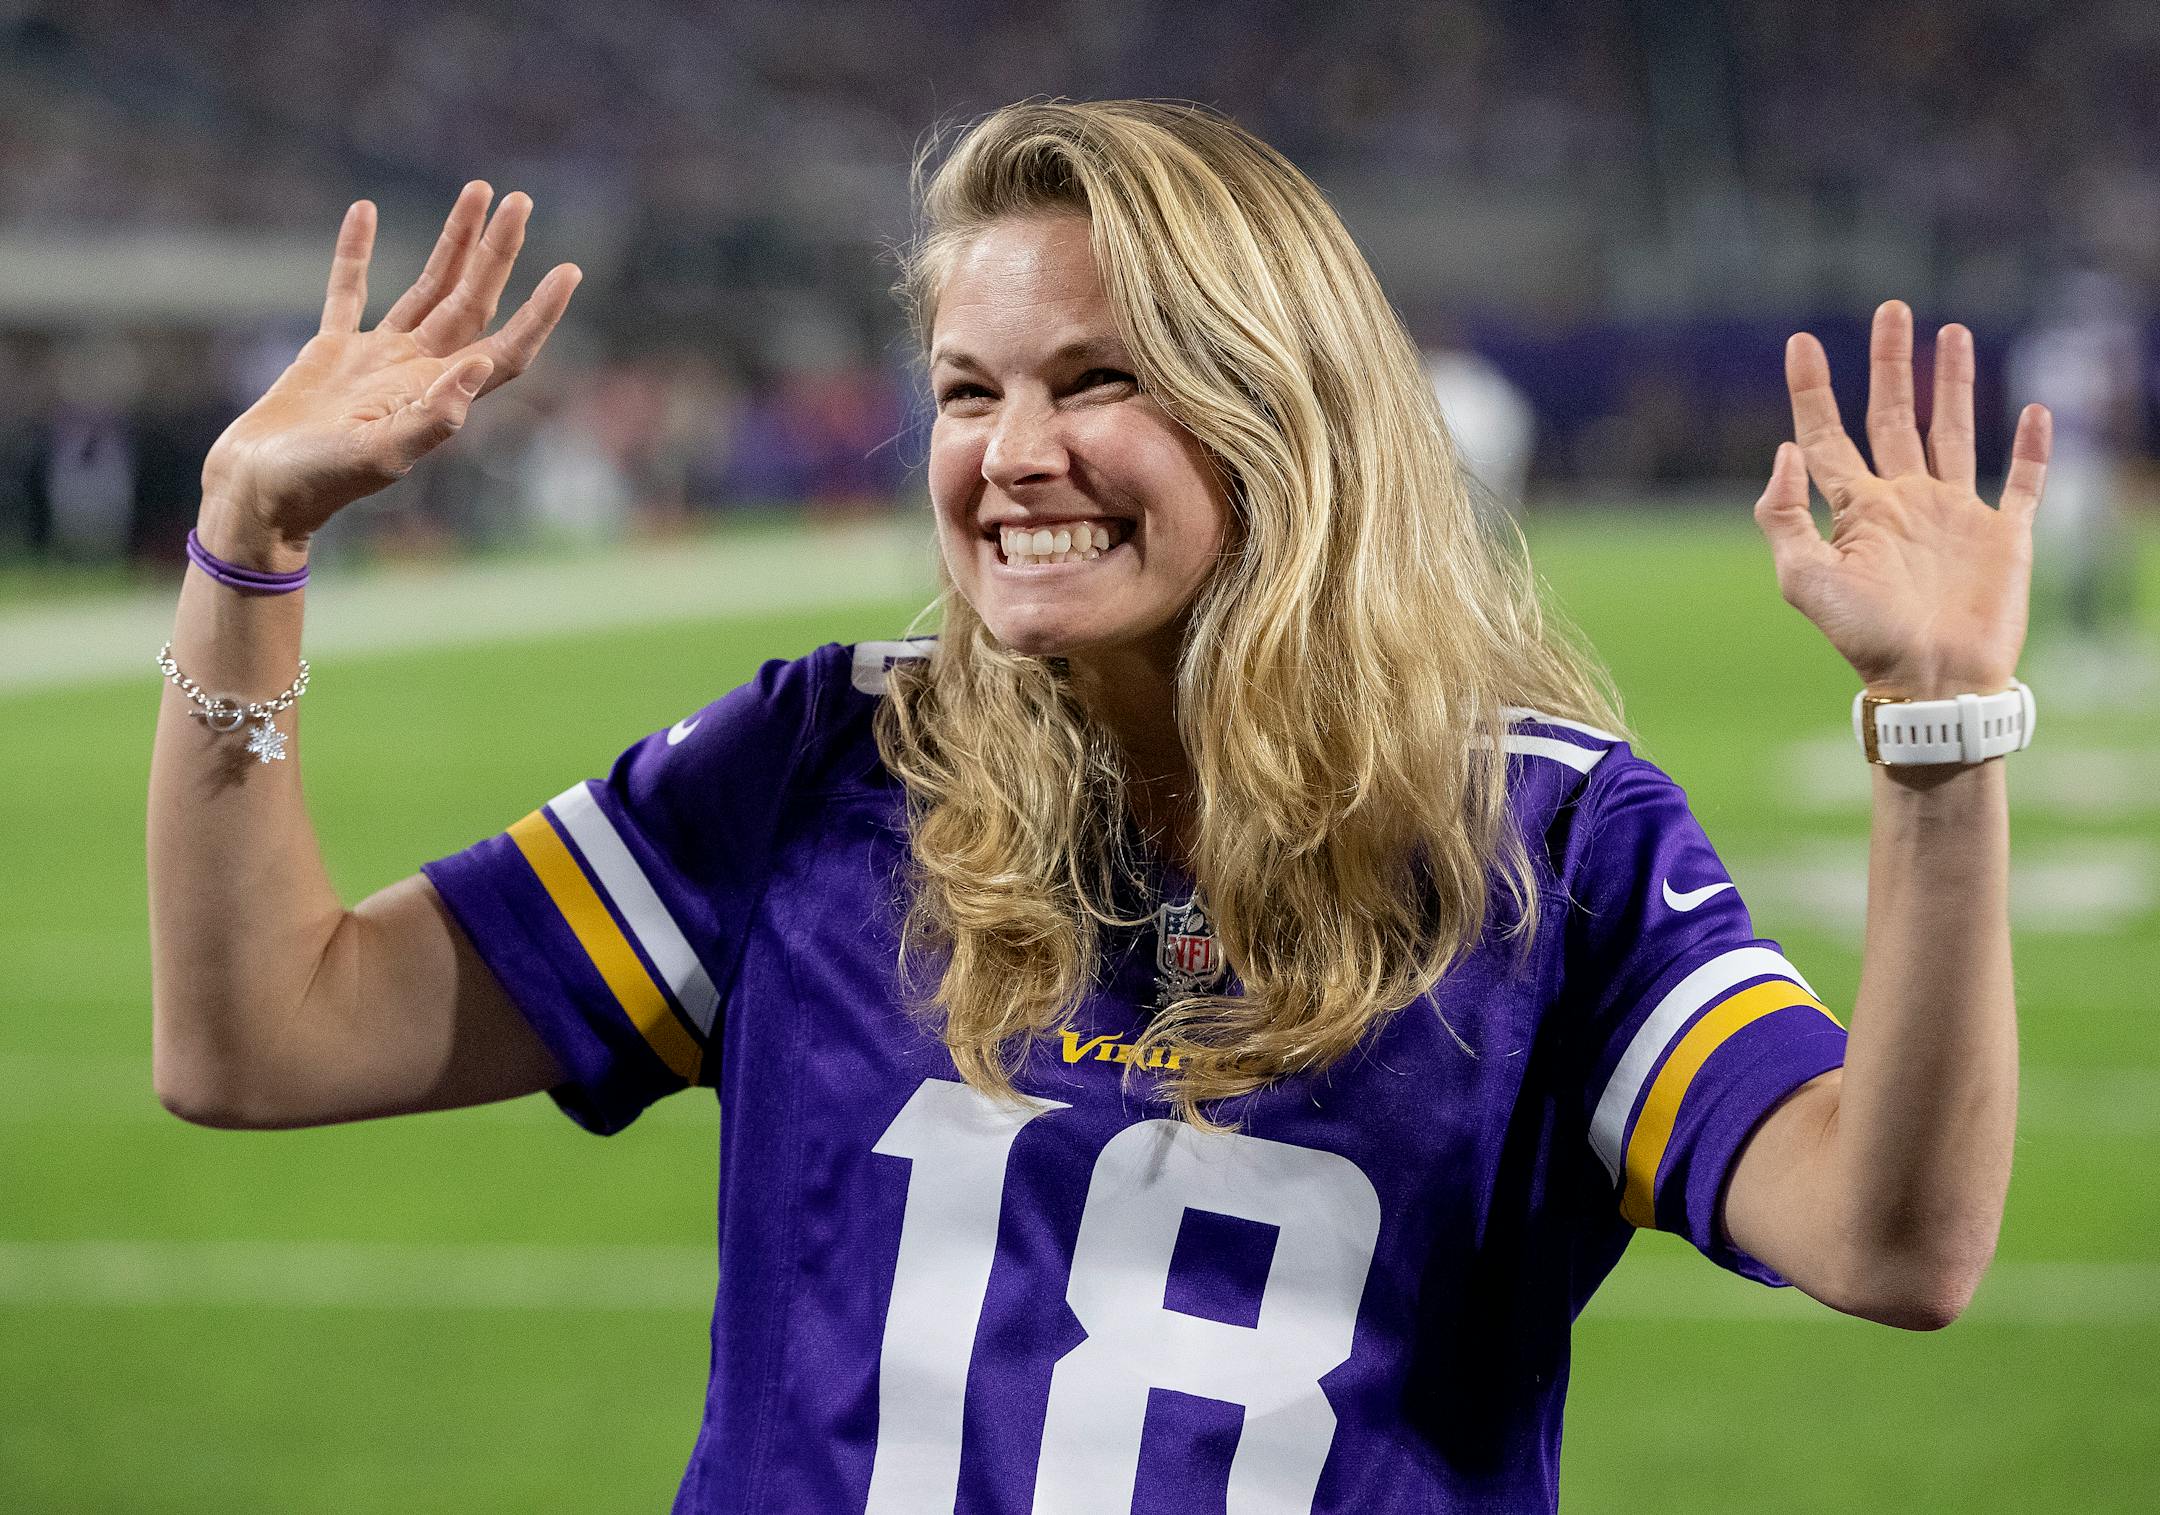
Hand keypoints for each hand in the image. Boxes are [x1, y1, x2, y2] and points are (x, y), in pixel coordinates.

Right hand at [199, 182, 580, 557]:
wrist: (260, 494)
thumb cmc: (319, 483)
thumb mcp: (381, 455)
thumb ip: (432, 418)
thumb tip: (480, 369)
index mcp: (437, 395)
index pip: (506, 348)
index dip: (540, 314)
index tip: (569, 270)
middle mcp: (417, 372)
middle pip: (473, 302)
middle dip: (498, 253)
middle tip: (520, 201)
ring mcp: (378, 359)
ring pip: (427, 287)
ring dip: (453, 243)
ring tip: (477, 192)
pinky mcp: (332, 351)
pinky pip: (349, 290)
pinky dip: (357, 252)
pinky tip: (366, 211)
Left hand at [1755, 301, 2050, 697]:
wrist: (1932, 683)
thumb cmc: (1864, 639)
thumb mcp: (1804, 579)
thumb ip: (1783, 516)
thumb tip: (1784, 449)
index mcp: (1855, 511)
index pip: (1827, 435)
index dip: (1812, 390)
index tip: (1800, 342)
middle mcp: (1904, 503)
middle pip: (1892, 417)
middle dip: (1890, 364)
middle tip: (1890, 310)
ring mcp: (1956, 517)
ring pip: (1954, 432)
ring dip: (1951, 384)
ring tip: (1949, 333)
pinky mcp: (2005, 537)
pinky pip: (2024, 483)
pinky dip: (2031, 449)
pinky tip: (2032, 409)